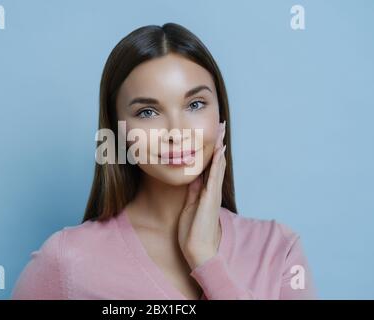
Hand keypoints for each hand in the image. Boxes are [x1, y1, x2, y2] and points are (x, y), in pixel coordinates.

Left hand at [178, 121, 226, 269]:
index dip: (212, 150)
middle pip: (217, 162)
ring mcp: (213, 194)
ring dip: (220, 147)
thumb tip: (194, 178)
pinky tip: (220, 150)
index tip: (213, 135)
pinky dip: (217, 163)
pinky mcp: (210, 198)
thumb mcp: (190, 207)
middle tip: (221, 126)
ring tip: (222, 131)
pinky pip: (214, 177)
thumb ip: (193, 192)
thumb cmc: (193, 232)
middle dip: (218, 143)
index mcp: (206, 192)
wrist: (198, 249)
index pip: (210, 166)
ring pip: (218, 166)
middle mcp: (212, 190)